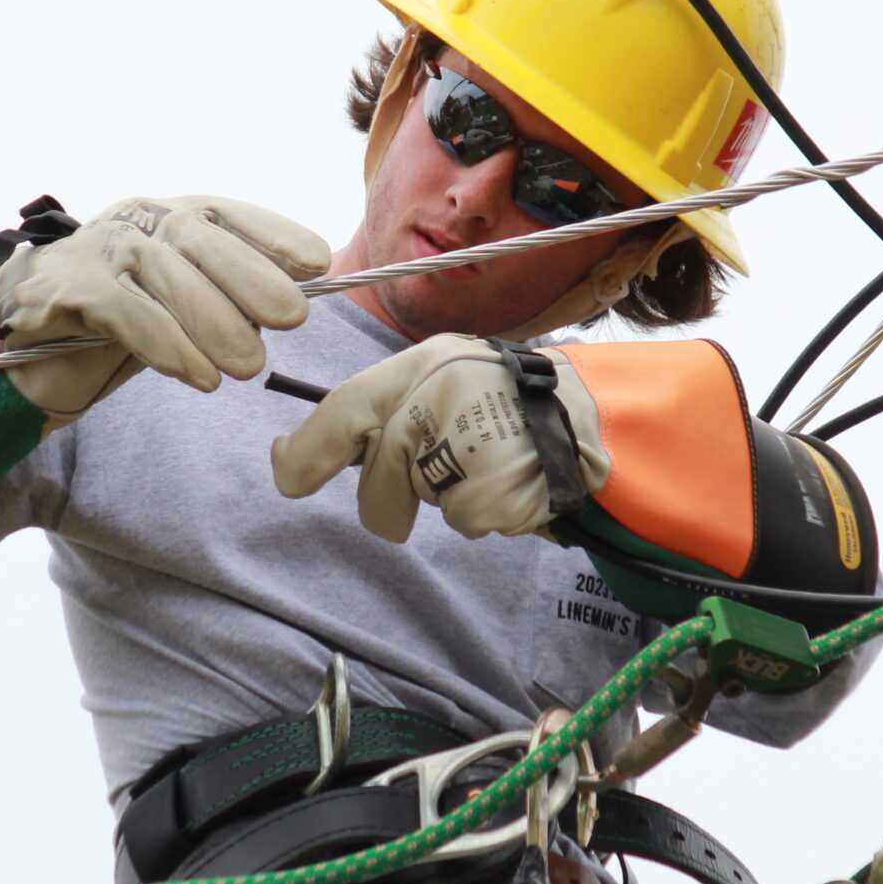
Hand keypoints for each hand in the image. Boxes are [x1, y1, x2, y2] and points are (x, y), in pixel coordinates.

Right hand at [0, 196, 329, 417]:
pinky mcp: (67, 286)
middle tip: (291, 320)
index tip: (317, 262)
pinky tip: (200, 377)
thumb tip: (293, 304)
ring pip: (166, 276)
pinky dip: (168, 346)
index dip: (273, 235)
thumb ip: (224, 295)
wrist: (30, 348)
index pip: (228, 214)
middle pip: (201, 240)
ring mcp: (100, 248)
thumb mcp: (181, 304)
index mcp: (172, 218)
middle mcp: (139, 222)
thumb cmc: (120, 325)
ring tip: (248, 367)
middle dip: (252, 279)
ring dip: (215, 325)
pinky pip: (126, 312)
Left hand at [270, 334, 609, 541]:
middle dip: (395, 490)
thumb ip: (376, 413)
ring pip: (422, 502)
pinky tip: (513, 476)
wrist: (596, 415)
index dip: (308, 448)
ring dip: (449, 495)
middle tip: (445, 463)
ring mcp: (469, 444)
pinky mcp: (494, 489)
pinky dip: (487, 508)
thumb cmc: (508, 400)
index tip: (287, 473)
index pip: (347, 408)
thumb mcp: (441, 380)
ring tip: (491, 459)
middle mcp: (441, 397)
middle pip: (378, 477)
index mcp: (424, 364)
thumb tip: (289, 463)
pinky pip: (467, 520)